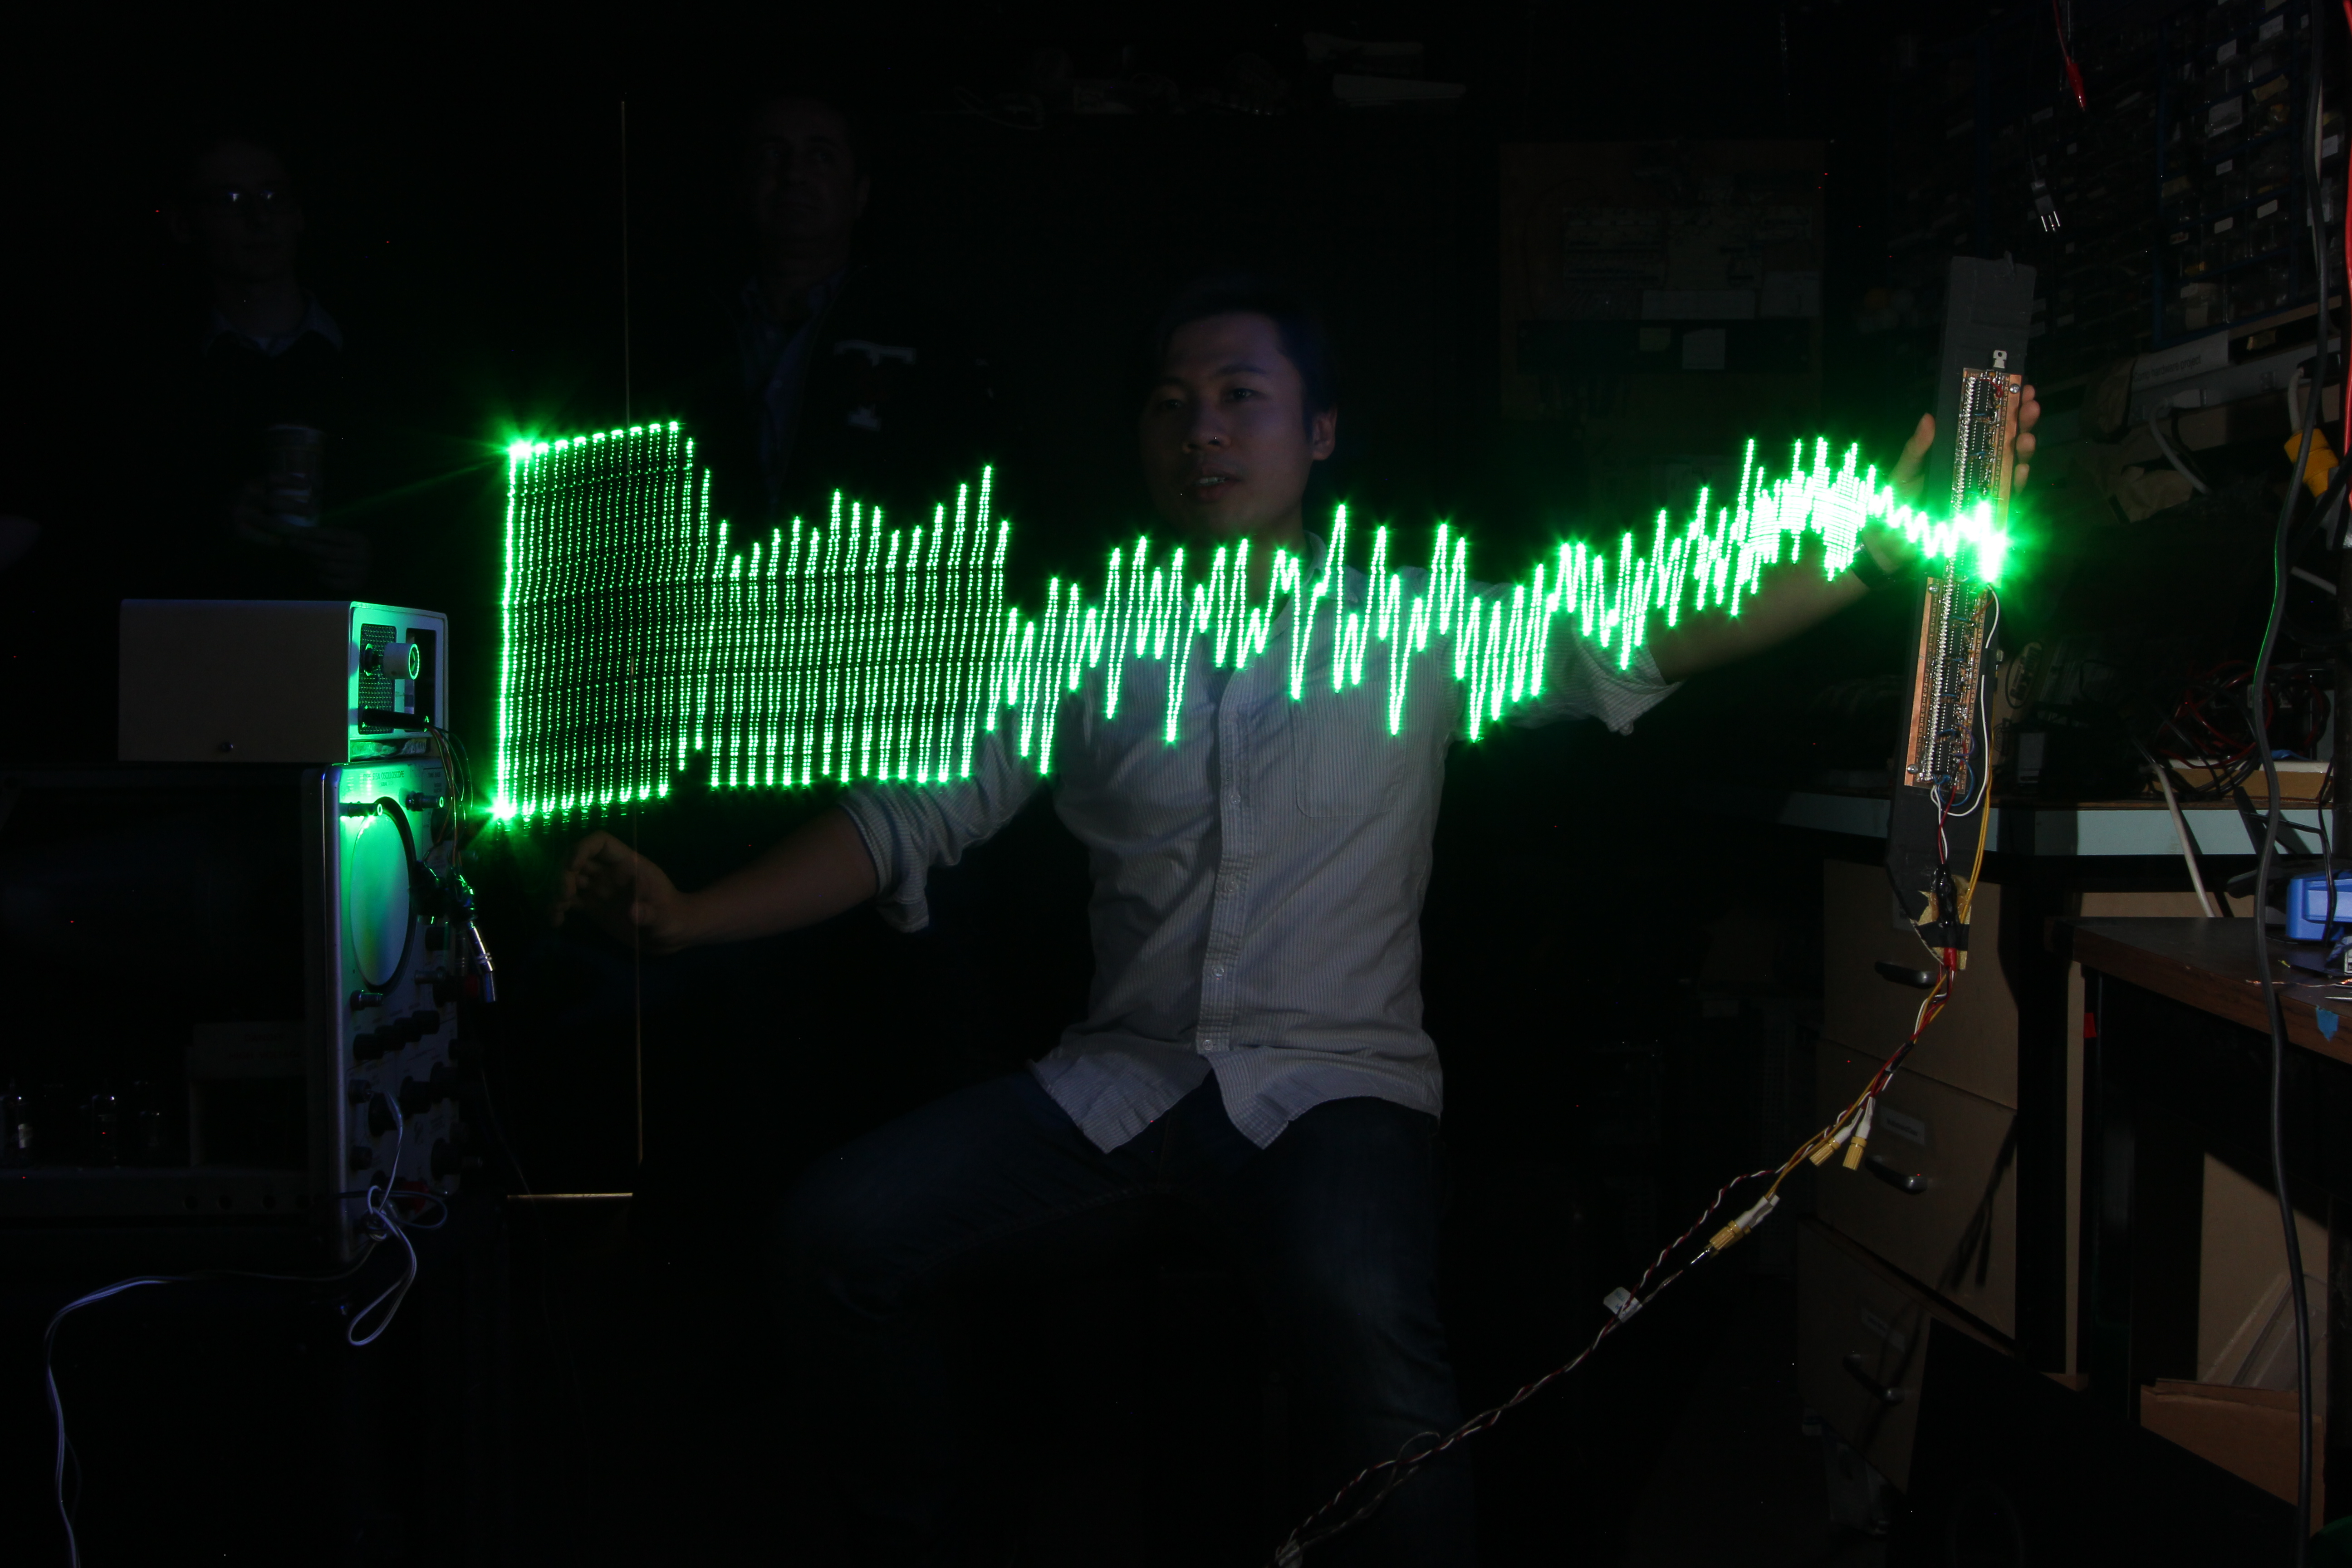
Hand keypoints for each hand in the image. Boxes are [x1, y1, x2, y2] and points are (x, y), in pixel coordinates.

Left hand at [287, 524, 371, 594]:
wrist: (375, 570)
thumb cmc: (353, 550)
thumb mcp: (347, 537)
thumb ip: (330, 532)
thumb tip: (306, 525)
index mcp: (360, 540)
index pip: (333, 534)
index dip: (314, 533)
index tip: (298, 532)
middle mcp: (362, 555)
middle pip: (328, 551)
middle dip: (308, 546)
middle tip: (293, 543)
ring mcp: (360, 572)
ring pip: (328, 566)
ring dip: (314, 562)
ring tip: (309, 558)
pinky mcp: (355, 585)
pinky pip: (332, 582)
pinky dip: (322, 577)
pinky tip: (319, 572)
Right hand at [553, 831, 698, 952]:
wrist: (670, 934)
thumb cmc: (673, 917)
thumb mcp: (665, 917)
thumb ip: (649, 913)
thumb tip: (632, 912)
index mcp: (627, 864)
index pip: (601, 842)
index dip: (583, 849)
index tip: (572, 867)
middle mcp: (610, 872)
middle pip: (578, 859)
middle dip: (564, 873)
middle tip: (564, 896)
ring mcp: (600, 889)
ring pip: (570, 879)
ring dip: (558, 891)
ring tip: (558, 910)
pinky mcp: (593, 906)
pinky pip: (570, 900)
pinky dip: (558, 908)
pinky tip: (556, 922)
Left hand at [1873, 387, 2042, 569]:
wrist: (1890, 542)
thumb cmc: (1898, 501)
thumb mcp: (1905, 470)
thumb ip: (1917, 447)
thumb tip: (1928, 417)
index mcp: (1960, 452)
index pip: (1988, 426)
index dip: (2005, 407)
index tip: (2019, 387)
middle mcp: (1977, 468)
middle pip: (2007, 442)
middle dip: (2022, 423)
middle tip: (2030, 405)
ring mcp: (1983, 490)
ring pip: (2012, 467)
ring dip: (2023, 452)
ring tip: (2026, 437)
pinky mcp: (1985, 515)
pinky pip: (2006, 499)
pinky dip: (2015, 485)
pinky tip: (2021, 471)